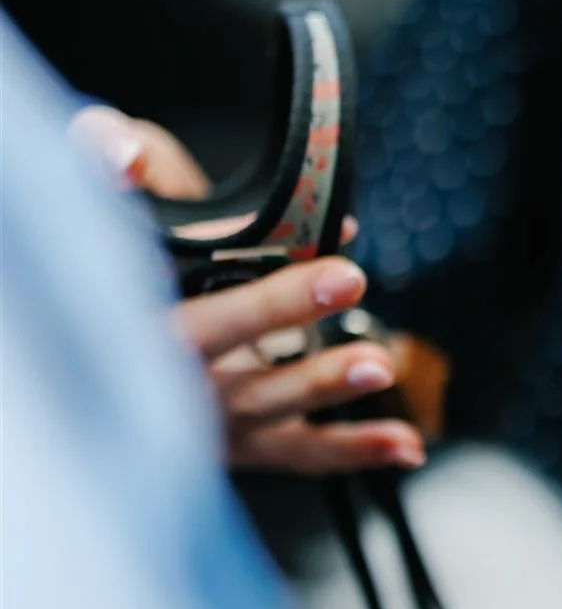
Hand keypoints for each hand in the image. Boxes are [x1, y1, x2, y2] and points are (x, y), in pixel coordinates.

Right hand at [71, 106, 421, 473]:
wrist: (118, 322)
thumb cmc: (122, 241)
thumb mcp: (107, 184)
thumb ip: (110, 154)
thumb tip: (121, 158)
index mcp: (121, 302)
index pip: (156, 282)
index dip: (206, 256)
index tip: (273, 234)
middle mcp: (158, 364)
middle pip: (212, 339)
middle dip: (277, 309)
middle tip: (347, 277)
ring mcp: (202, 411)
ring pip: (260, 403)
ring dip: (322, 383)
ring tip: (379, 363)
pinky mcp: (243, 441)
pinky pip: (297, 453)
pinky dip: (352, 450)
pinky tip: (406, 445)